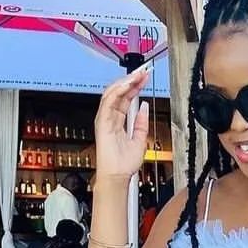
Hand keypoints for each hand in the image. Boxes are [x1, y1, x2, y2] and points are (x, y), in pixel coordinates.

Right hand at [94, 66, 150, 181]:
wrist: (117, 176)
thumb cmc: (124, 164)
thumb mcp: (139, 139)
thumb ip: (141, 123)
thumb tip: (144, 106)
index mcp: (117, 120)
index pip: (125, 98)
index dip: (135, 86)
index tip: (145, 78)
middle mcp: (109, 117)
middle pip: (119, 92)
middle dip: (131, 80)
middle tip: (143, 72)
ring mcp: (104, 118)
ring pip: (113, 93)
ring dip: (125, 82)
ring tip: (138, 75)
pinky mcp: (102, 121)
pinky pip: (108, 101)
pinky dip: (118, 91)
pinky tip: (128, 85)